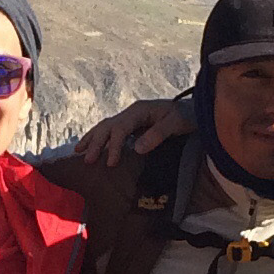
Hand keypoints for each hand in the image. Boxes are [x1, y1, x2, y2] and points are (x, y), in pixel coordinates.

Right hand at [76, 95, 193, 164]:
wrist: (195, 110)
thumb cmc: (187, 116)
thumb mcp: (175, 123)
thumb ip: (157, 135)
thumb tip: (136, 149)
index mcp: (139, 111)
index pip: (121, 129)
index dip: (113, 146)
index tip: (110, 163)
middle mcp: (132, 112)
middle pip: (108, 126)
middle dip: (96, 143)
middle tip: (88, 161)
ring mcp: (131, 117)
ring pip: (106, 126)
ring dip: (92, 139)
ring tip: (78, 153)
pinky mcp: (133, 124)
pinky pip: (112, 130)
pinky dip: (99, 138)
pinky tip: (91, 147)